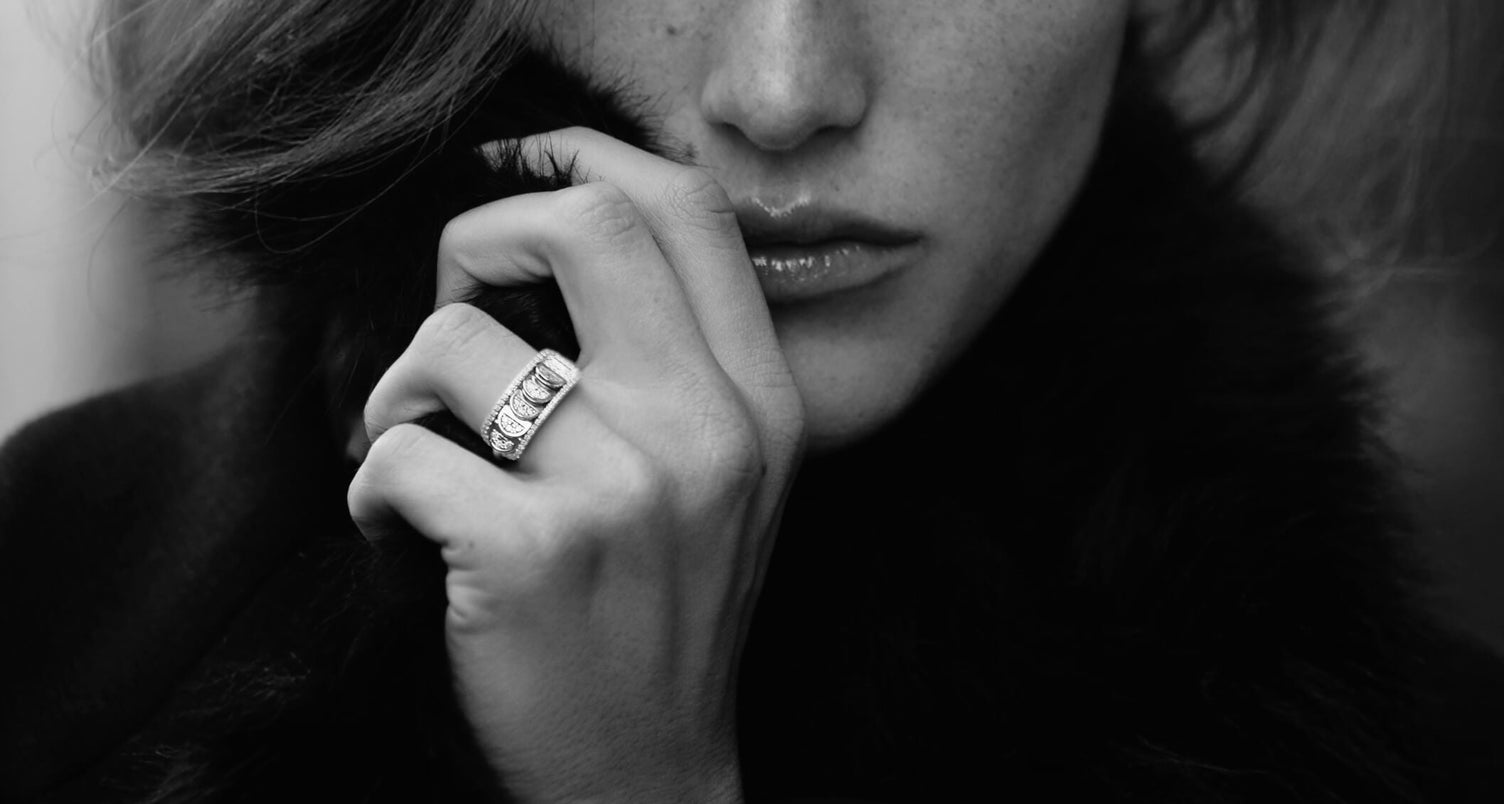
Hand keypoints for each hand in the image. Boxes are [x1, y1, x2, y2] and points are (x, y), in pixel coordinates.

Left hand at [347, 127, 803, 802]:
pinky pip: (402, 451)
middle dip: (481, 238)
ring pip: (457, 341)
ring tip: (420, 449)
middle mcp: (709, 429)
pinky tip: (403, 528)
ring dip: (400, 389)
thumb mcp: (725, 482)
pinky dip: (374, 483)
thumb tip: (553, 241)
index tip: (517, 183)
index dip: (583, 161)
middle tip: (455, 304)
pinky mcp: (535, 553)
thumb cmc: (664, 617)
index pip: (688, 208)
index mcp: (760, 401)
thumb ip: (679, 364)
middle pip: (587, 222)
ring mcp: (628, 489)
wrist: (644, 779)